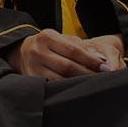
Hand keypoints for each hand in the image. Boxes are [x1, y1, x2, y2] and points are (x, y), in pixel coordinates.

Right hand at [7, 28, 122, 79]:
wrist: (21, 53)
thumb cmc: (49, 46)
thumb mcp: (61, 39)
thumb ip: (80, 46)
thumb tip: (101, 59)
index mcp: (46, 37)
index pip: (73, 50)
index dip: (90, 60)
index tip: (105, 66)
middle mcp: (37, 51)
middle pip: (67, 66)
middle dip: (87, 73)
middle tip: (102, 78)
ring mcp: (32, 67)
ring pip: (59, 79)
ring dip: (78, 83)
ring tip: (92, 85)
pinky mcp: (31, 80)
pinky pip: (52, 86)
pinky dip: (65, 89)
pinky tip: (76, 89)